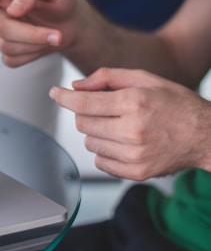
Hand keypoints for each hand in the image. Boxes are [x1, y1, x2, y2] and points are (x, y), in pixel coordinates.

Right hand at [0, 0, 87, 67]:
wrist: (72, 22)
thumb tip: (14, 8)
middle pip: (3, 30)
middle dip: (32, 35)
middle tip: (57, 35)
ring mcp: (1, 35)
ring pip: (9, 47)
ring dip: (36, 44)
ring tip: (54, 34)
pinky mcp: (9, 53)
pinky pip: (14, 60)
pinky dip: (33, 55)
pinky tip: (41, 45)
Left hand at [49, 67, 210, 179]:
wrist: (206, 135)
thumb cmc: (176, 104)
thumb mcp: (145, 79)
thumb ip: (107, 77)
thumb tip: (76, 86)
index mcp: (134, 103)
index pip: (84, 103)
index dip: (64, 97)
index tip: (55, 93)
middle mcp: (133, 130)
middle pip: (82, 123)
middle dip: (86, 113)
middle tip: (104, 109)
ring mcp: (134, 155)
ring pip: (89, 143)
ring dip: (96, 132)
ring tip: (119, 126)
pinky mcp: (136, 173)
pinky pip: (100, 162)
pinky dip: (105, 151)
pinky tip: (123, 142)